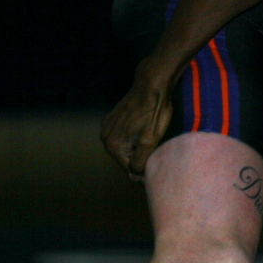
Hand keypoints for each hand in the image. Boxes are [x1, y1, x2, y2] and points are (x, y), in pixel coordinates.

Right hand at [100, 59, 174, 180]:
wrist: (151, 85)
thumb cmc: (153, 112)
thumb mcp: (150, 140)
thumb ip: (140, 160)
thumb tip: (134, 176)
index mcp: (112, 144)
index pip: (129, 168)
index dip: (144, 172)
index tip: (157, 171)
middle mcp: (105, 136)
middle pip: (125, 158)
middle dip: (139, 159)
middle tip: (157, 157)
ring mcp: (107, 126)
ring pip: (124, 147)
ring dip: (136, 149)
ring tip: (152, 144)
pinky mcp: (112, 118)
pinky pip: (123, 136)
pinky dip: (133, 138)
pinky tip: (145, 133)